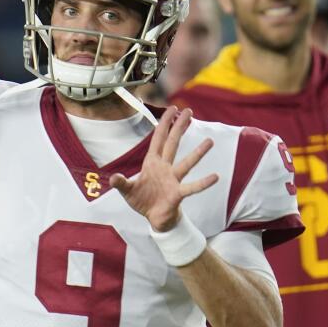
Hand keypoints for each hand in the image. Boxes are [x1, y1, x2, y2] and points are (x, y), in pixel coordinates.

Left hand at [110, 106, 217, 231]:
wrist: (154, 218)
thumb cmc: (142, 201)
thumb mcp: (127, 191)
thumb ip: (120, 183)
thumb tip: (112, 178)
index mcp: (152, 163)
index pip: (158, 138)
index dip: (164, 123)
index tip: (173, 108)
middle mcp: (165, 167)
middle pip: (173, 144)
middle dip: (180, 127)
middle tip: (190, 111)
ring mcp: (173, 179)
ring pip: (186, 163)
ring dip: (198, 152)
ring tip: (210, 141)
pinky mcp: (178, 193)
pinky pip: (192, 187)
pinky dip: (203, 182)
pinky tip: (215, 177)